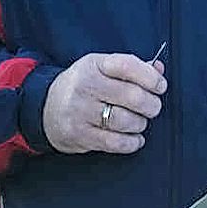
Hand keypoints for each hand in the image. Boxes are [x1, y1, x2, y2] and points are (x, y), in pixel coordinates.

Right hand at [43, 52, 166, 154]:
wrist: (46, 107)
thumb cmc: (84, 85)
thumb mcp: (102, 68)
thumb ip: (131, 68)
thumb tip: (159, 69)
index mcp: (94, 65)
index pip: (128, 66)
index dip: (150, 77)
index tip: (160, 86)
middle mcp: (86, 86)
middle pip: (131, 96)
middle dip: (151, 104)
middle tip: (154, 107)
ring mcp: (81, 111)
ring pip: (124, 120)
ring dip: (141, 123)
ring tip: (141, 122)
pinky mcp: (79, 134)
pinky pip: (114, 142)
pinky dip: (131, 142)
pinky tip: (135, 138)